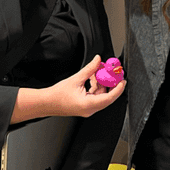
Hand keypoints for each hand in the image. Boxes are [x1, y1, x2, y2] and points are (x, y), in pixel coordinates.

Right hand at [11, 55, 125, 123]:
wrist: (46, 102)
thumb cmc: (57, 96)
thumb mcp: (76, 79)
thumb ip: (89, 69)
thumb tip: (98, 60)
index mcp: (88, 105)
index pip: (109, 98)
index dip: (118, 88)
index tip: (122, 80)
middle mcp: (90, 109)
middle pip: (107, 96)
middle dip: (110, 83)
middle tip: (113, 73)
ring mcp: (88, 108)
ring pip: (101, 95)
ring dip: (102, 83)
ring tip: (99, 71)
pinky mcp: (85, 106)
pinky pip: (95, 96)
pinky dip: (96, 86)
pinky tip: (93, 77)